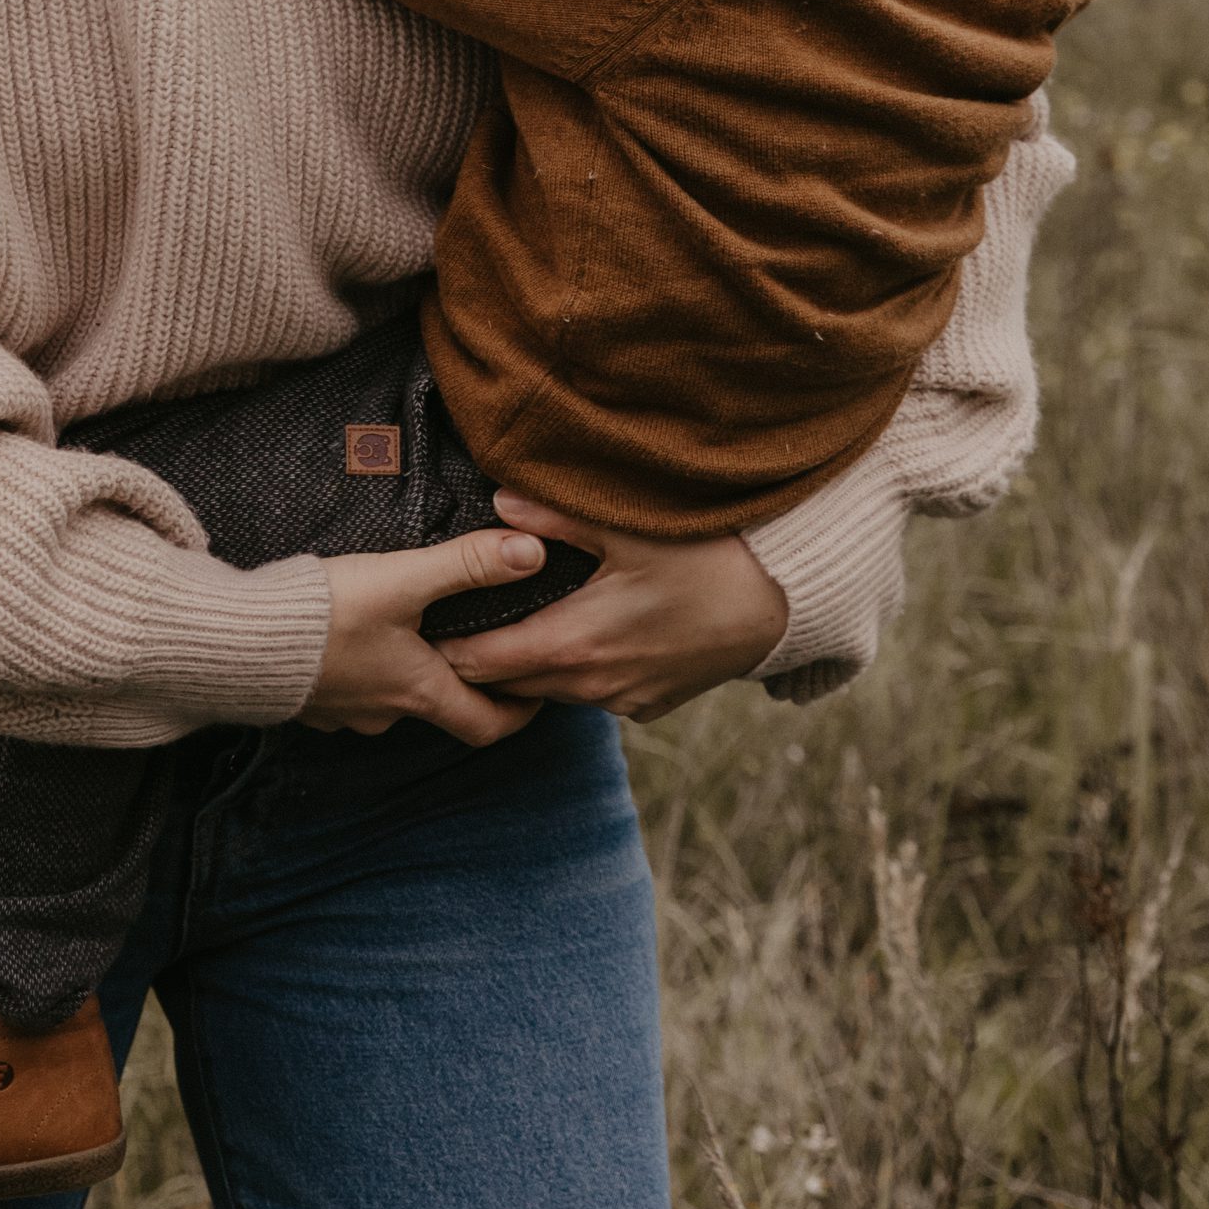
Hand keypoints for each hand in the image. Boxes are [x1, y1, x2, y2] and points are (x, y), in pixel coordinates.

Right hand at [301, 533, 550, 741]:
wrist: (234, 640)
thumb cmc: (323, 615)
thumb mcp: (403, 580)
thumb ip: (468, 564)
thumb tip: (534, 553)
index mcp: (419, 691)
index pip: (487, 725)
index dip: (519, 712)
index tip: (537, 690)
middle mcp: (385, 713)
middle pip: (440, 707)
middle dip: (462, 679)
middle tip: (479, 644)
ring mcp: (342, 712)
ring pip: (392, 697)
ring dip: (408, 671)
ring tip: (415, 628)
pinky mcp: (306, 698)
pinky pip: (349, 689)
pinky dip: (364, 668)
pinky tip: (354, 634)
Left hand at [436, 495, 792, 724]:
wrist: (781, 607)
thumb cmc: (706, 559)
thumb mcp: (629, 528)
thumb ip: (557, 516)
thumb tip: (498, 503)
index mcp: (574, 642)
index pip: (481, 664)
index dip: (447, 647)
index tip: (428, 623)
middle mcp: (592, 685)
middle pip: (508, 684)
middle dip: (478, 659)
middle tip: (455, 621)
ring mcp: (622, 700)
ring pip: (549, 690)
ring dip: (527, 664)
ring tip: (510, 621)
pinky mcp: (648, 705)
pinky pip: (591, 694)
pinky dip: (573, 671)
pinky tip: (578, 633)